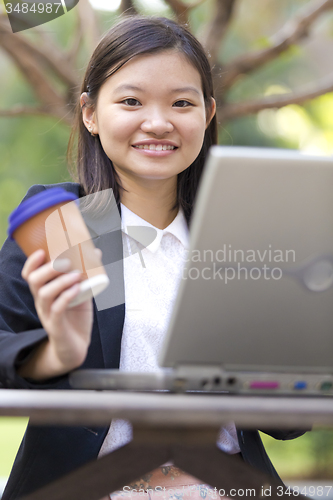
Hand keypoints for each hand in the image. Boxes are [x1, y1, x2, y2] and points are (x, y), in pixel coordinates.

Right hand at [19, 248, 94, 379]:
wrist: (76, 347)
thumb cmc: (76, 319)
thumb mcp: (81, 293)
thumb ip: (86, 275)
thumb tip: (95, 252)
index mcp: (45, 292)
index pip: (30, 274)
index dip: (32, 262)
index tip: (43, 251)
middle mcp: (42, 302)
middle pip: (34, 281)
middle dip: (48, 268)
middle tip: (65, 262)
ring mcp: (48, 314)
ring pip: (44, 294)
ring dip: (60, 281)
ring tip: (76, 275)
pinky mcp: (56, 326)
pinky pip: (57, 310)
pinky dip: (66, 297)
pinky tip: (77, 290)